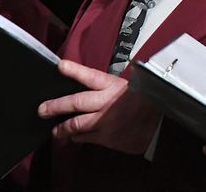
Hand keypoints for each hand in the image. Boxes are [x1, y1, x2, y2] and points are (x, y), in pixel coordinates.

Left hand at [37, 59, 158, 152]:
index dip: (74, 71)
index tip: (60, 66)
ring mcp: (107, 123)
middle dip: (56, 106)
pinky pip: (87, 139)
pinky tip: (76, 137)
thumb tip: (85, 84)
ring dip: (63, 129)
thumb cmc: (144, 99)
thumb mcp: (129, 85)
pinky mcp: (109, 139)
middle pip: (76, 103)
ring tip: (55, 131)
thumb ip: (106, 86)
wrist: (162, 121)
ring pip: (77, 126)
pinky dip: (80, 137)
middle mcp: (108, 104)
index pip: (91, 76)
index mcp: (113, 86)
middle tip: (42, 109)